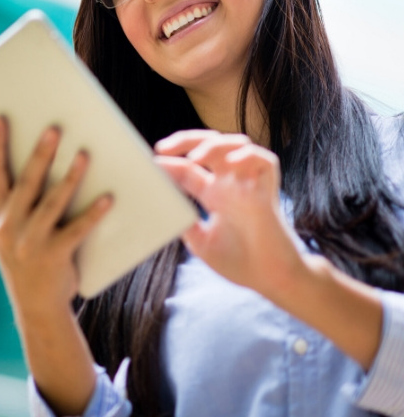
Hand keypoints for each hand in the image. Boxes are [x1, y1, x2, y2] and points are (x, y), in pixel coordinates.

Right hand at [0, 117, 112, 319]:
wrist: (35, 306)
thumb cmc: (24, 257)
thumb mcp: (4, 230)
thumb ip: (4, 201)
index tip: (0, 119)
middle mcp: (9, 227)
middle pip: (26, 183)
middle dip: (40, 154)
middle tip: (54, 128)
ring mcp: (31, 243)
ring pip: (52, 202)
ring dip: (70, 177)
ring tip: (84, 154)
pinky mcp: (55, 256)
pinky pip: (77, 230)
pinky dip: (94, 213)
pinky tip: (109, 197)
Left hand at [155, 130, 303, 296]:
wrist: (273, 281)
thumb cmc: (241, 263)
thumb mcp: (201, 242)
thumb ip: (185, 222)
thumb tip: (163, 206)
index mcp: (214, 194)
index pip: (189, 169)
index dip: (169, 163)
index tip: (150, 163)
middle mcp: (231, 184)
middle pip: (210, 146)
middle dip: (186, 141)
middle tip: (163, 148)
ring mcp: (250, 185)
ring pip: (235, 145)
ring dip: (213, 145)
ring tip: (195, 158)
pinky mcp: (269, 191)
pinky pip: (264, 160)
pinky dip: (248, 156)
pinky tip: (231, 163)